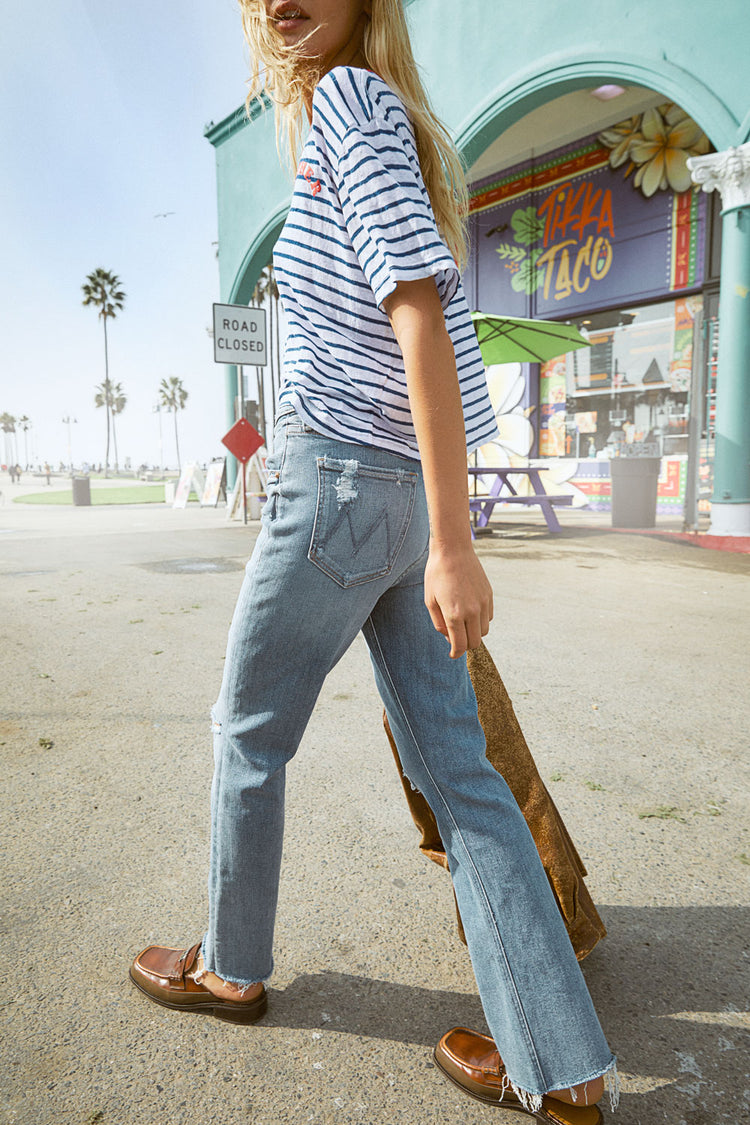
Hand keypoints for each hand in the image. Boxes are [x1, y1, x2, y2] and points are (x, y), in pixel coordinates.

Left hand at [424, 540, 493, 657]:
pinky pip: (489, 617)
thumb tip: (449, 638)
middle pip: (475, 642)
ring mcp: (483, 603)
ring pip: (484, 631)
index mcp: (454, 614)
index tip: (453, 654)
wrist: (453, 550)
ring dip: (474, 632)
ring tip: (462, 623)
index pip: (460, 645)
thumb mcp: (430, 601)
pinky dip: (481, 620)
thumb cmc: (436, 575)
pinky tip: (470, 611)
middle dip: (465, 645)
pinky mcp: (489, 595)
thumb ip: (439, 623)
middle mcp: (472, 611)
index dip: (456, 653)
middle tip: (456, 639)